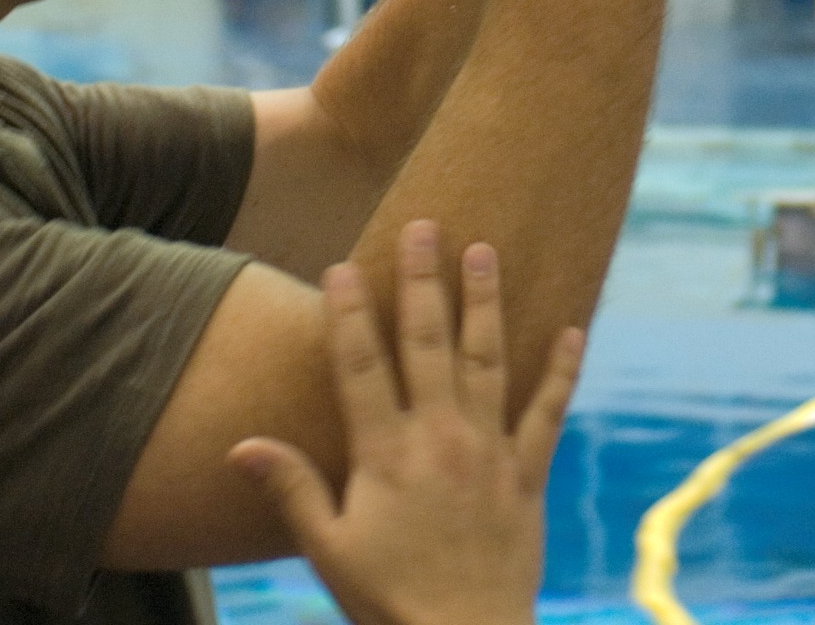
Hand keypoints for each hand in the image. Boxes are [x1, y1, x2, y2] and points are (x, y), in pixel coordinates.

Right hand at [230, 221, 582, 624]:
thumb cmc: (389, 599)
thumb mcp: (328, 549)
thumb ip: (292, 489)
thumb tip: (240, 445)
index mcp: (385, 454)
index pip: (360, 366)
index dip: (349, 313)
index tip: (342, 265)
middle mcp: (439, 439)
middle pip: (428, 344)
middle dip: (423, 281)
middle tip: (423, 227)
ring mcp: (489, 452)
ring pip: (487, 361)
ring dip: (485, 303)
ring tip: (485, 251)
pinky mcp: (528, 474)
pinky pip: (548, 413)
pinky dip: (561, 371)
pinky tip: (574, 328)